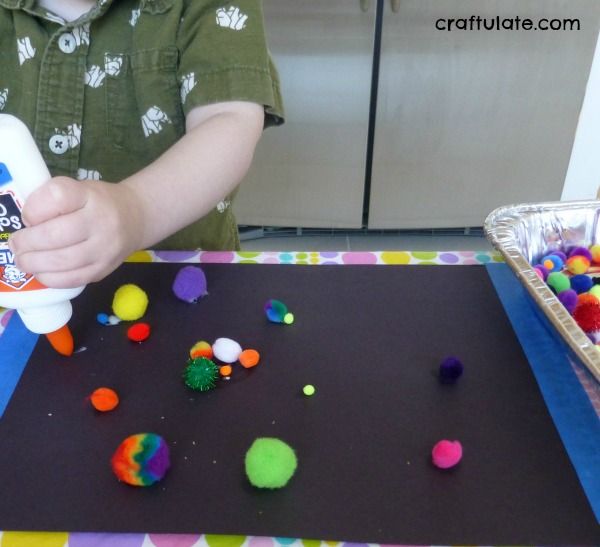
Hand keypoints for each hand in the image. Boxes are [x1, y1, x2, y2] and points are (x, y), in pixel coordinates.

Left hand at [9, 176, 142, 287]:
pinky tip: (42, 272)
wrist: (135, 219)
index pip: (57, 197)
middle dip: (26, 243)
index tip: (28, 216)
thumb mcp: (78, 189)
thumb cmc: (98, 203)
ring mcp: (105, 248)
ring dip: (33, 263)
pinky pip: (71, 280)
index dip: (34, 209)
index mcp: (90, 195)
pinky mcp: (103, 269)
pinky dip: (49, 278)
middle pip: (54, 235)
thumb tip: (25, 227)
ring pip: (61, 261)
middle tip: (16, 244)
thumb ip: (51, 201)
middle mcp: (101, 221)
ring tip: (24, 259)